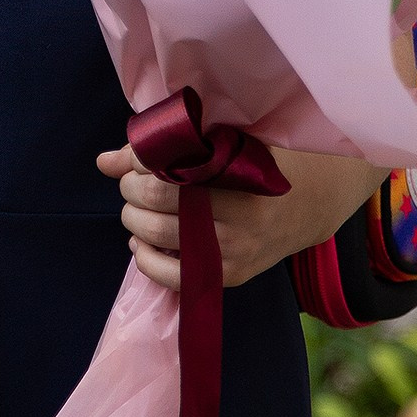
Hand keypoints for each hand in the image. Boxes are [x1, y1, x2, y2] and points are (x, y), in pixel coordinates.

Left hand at [96, 141, 376, 292]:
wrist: (312, 199)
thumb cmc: (261, 158)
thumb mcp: (223, 139)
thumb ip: (165, 146)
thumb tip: (104, 162)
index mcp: (239, 171)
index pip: (165, 168)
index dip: (139, 161)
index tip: (139, 158)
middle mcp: (240, 214)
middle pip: (155, 201)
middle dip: (132, 188)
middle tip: (134, 181)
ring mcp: (237, 249)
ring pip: (158, 236)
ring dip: (134, 219)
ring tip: (139, 207)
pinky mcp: (233, 274)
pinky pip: (172, 276)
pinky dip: (146, 257)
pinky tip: (143, 240)